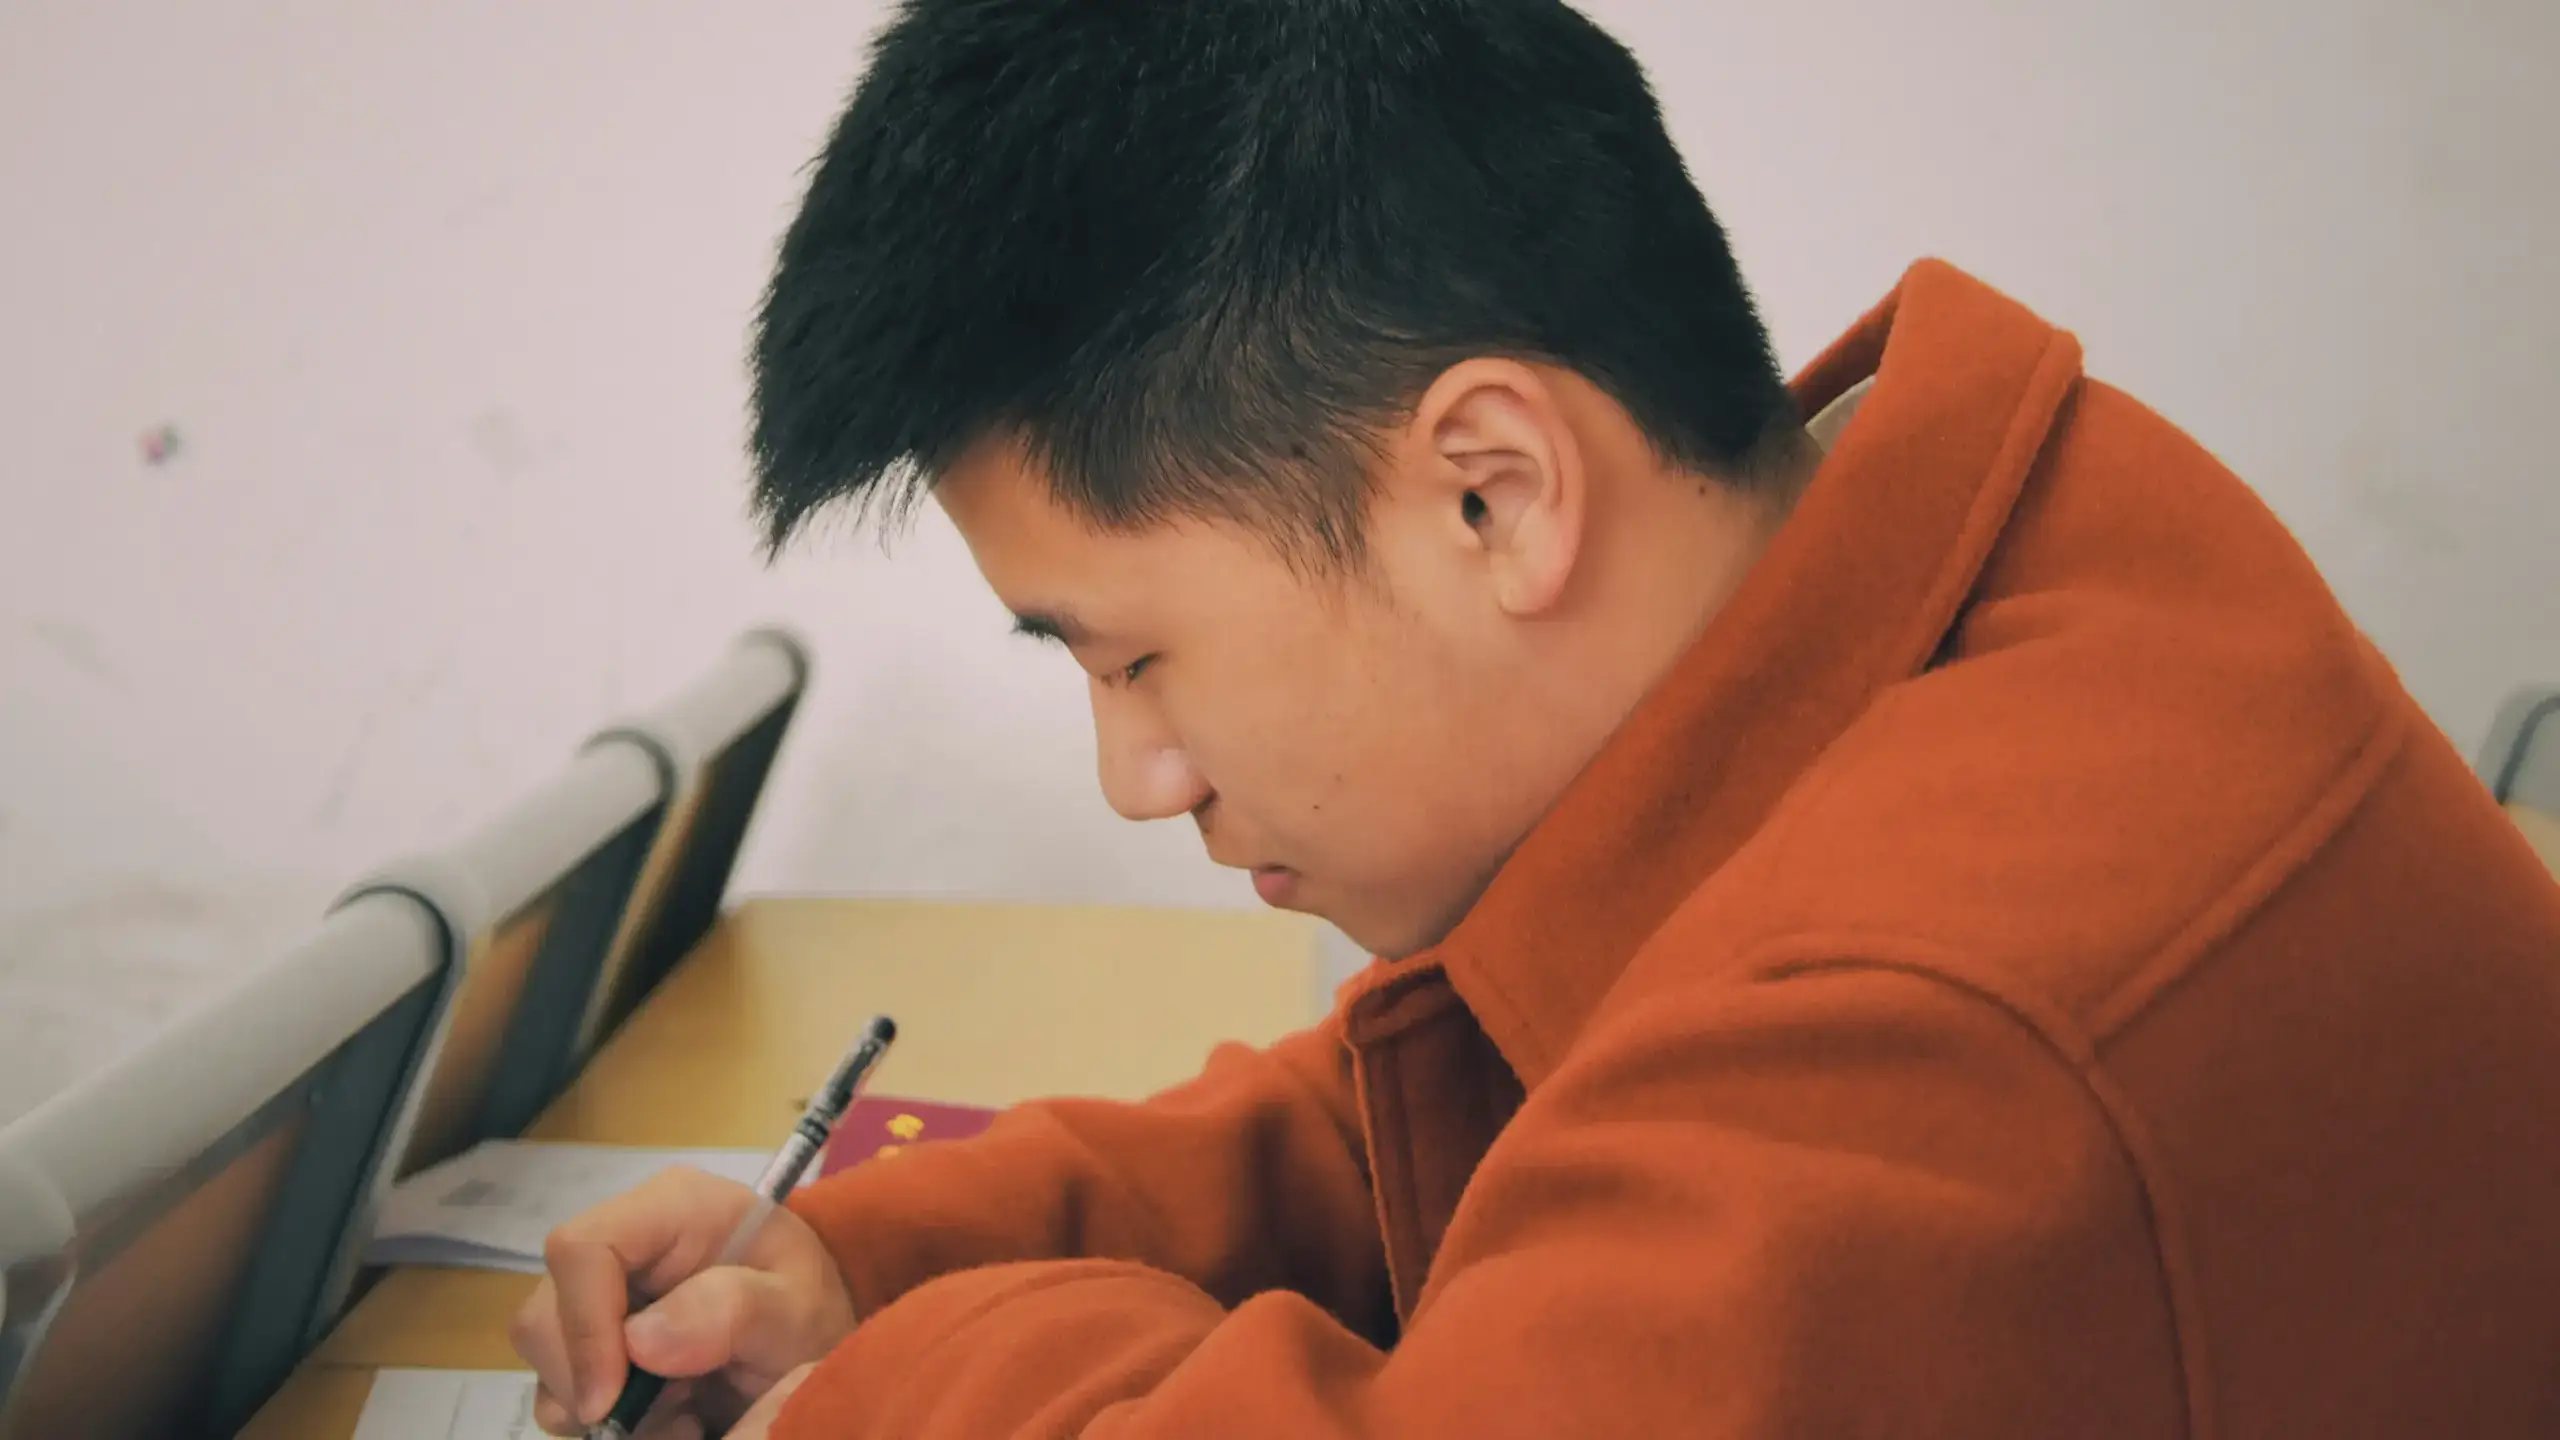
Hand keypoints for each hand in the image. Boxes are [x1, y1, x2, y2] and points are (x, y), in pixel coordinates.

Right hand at [510, 1165, 855, 1435]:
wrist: (809, 1344)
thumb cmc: (809, 1311)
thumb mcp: (798, 1310)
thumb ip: (734, 1310)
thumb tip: (640, 1339)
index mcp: (674, 1207)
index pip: (582, 1248)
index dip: (582, 1325)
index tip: (609, 1399)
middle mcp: (626, 1240)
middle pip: (548, 1309)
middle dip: (588, 1376)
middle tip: (666, 1411)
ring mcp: (603, 1291)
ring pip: (546, 1354)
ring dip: (599, 1404)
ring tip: (680, 1412)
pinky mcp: (593, 1336)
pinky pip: (559, 1387)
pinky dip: (601, 1417)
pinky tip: (665, 1415)